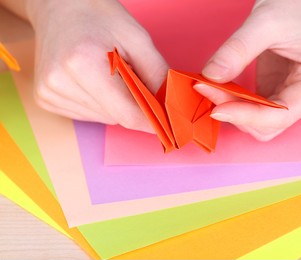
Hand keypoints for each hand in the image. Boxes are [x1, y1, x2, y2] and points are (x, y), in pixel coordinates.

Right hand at [27, 0, 167, 131]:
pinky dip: (99, 104)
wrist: (59, 7)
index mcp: (83, 64)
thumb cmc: (99, 17)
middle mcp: (60, 82)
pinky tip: (93, 80)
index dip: (151, 120)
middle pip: (116, 118)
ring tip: (107, 73)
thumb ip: (157, 75)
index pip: (127, 115)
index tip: (167, 122)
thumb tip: (171, 108)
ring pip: (103, 118)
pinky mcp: (45, 98)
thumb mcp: (137, 39)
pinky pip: (87, 115)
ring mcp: (49, 92)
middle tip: (133, 78)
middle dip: (133, 105)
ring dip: (115, 104)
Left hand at [194, 0, 300, 140]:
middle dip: (237, 113)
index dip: (248, 116)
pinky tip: (220, 87)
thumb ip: (237, 50)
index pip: (282, 115)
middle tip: (208, 89)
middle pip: (269, 124)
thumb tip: (211, 76)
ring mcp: (293, 96)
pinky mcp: (277, 91)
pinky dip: (235, 102)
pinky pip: (255, 108)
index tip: (217, 109)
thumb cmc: (296, 4)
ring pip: (260, 122)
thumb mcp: (265, 22)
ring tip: (211, 87)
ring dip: (234, 110)